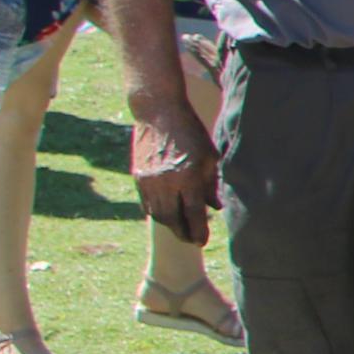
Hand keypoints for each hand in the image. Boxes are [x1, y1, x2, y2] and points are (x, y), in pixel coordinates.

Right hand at [130, 100, 219, 243]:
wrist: (158, 112)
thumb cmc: (191, 132)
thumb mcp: (209, 157)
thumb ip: (212, 184)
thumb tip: (216, 208)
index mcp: (187, 176)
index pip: (193, 213)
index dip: (199, 230)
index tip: (203, 241)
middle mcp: (165, 182)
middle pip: (172, 219)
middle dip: (183, 233)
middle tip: (192, 240)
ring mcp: (148, 180)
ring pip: (157, 214)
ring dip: (170, 225)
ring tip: (182, 230)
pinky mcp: (138, 176)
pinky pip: (146, 203)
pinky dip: (158, 213)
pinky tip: (168, 215)